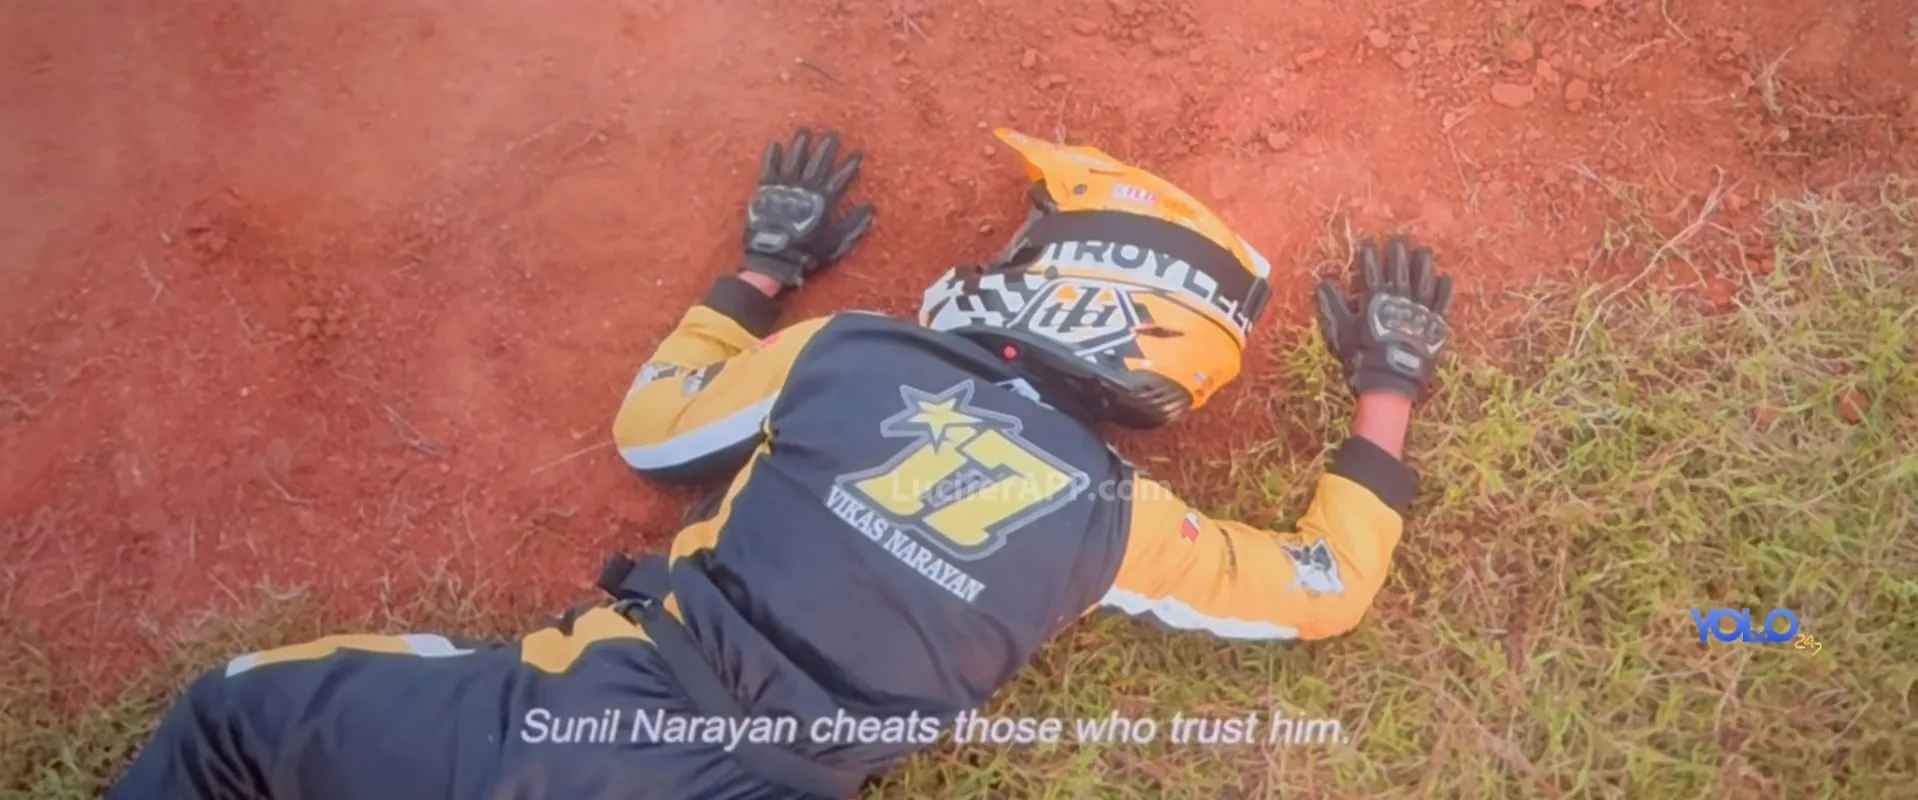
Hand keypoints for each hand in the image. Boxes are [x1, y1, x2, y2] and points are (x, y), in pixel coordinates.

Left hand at [740, 128, 875, 291]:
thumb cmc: (807, 252)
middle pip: (818, 162)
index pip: (841, 177)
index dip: (849, 164)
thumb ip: (854, 223)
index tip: (857, 152)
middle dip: (826, 147)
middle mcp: (805, 188)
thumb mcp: (836, 242)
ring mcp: (784, 187)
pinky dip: (772, 155)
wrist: (774, 258)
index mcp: (823, 200)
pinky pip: (769, 168)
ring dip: (800, 144)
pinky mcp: (766, 190)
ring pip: (794, 159)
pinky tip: (774, 143)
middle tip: (832, 133)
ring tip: (805, 131)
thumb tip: (870, 207)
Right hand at [1313, 235, 1454, 402]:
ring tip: (1424, 250)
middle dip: (1398, 252)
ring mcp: (1418, 310)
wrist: (1390, 380)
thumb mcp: (1341, 332)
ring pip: (1423, 280)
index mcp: (1375, 299)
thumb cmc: (1362, 357)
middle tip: (1399, 238)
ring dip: (1423, 263)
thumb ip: (1333, 306)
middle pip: (1399, 269)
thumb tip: (1322, 284)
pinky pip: (1441, 302)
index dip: (1370, 255)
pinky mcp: (1434, 323)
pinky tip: (1445, 278)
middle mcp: (1399, 299)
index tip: (1369, 242)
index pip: (1372, 270)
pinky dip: (1443, 290)